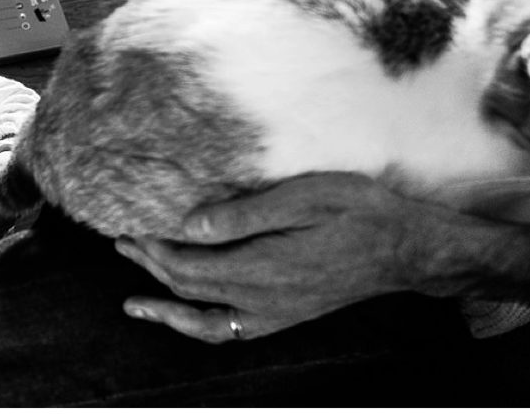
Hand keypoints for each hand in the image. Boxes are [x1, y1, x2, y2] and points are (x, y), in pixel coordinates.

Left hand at [114, 173, 423, 342]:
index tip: (130, 228)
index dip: (154, 249)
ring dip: (165, 306)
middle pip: (189, 287)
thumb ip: (244, 215)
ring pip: (203, 319)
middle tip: (122, 243)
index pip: (188, 263)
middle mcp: (261, 299)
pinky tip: (189, 319)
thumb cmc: (359, 213)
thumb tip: (190, 224)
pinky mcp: (286, 317)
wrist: (408, 249)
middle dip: (150, 266)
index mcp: (261, 267)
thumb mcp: (304, 198)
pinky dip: (200, 326)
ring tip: (133, 302)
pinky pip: (231, 331)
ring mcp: (274, 313)